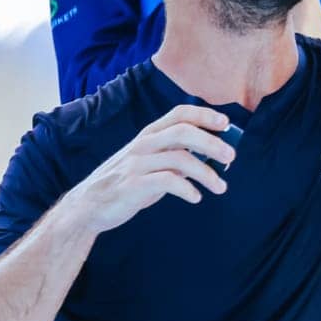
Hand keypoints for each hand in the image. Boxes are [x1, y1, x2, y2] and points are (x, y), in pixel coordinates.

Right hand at [70, 105, 236, 234]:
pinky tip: (196, 198)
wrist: (89, 206)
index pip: (179, 114)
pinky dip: (187, 190)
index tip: (226, 123)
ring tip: (221, 187)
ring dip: (206, 173)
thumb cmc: (125, 183)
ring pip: (180, 158)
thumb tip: (210, 154)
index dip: (204, 115)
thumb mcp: (148, 163)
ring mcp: (137, 164)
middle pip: (183, 132)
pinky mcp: (134, 185)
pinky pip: (168, 182)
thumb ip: (173, 156)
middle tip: (231, 157)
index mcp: (148, 135)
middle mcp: (143, 144)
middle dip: (212, 142)